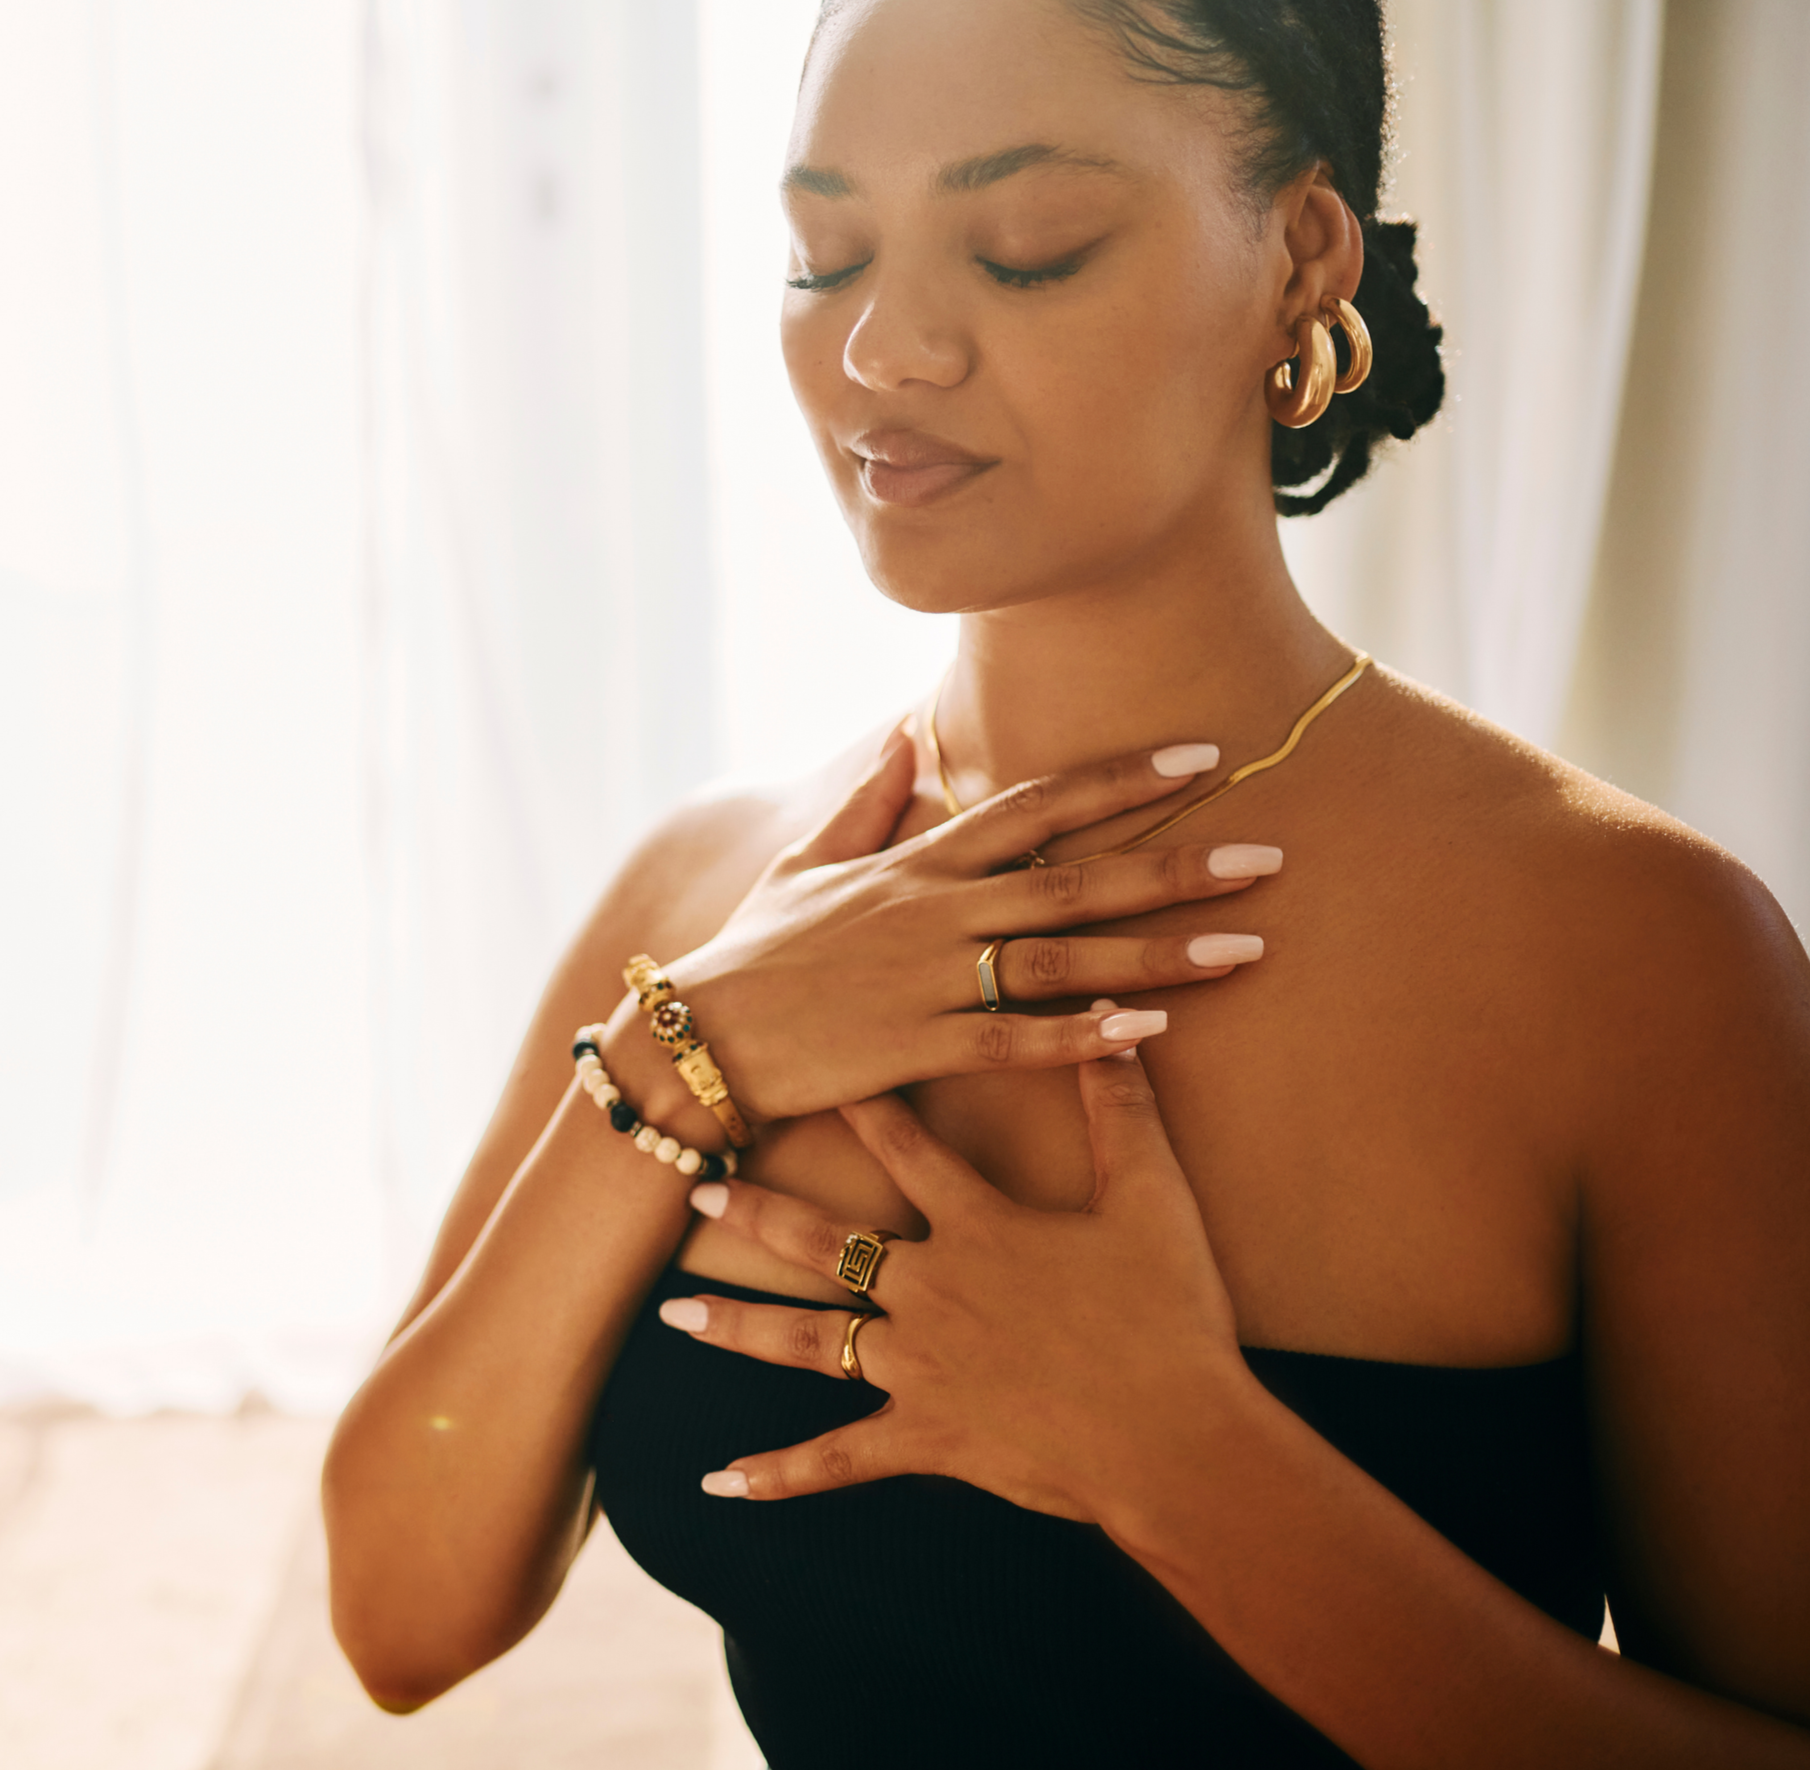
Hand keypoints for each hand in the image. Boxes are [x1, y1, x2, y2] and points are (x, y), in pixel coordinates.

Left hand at [659, 1048, 1251, 1527]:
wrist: (1178, 1439)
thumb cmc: (1171, 1316)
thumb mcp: (1152, 1198)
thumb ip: (1121, 1107)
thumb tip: (1108, 1019)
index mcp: (979, 1227)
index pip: (904, 1147)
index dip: (856, 1104)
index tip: (804, 1068)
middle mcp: (931, 1289)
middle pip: (824, 1241)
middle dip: (756, 1212)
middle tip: (696, 1192)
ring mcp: (919, 1368)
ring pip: (807, 1341)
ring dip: (737, 1327)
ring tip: (673, 1313)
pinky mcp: (926, 1439)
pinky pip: (837, 1460)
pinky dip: (779, 1475)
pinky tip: (722, 1483)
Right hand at [667, 728, 1284, 1122]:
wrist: (694, 1037)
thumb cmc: (756, 952)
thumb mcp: (806, 862)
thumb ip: (867, 800)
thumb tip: (906, 733)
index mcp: (919, 861)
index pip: (1037, 803)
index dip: (1122, 778)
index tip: (1202, 757)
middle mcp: (935, 909)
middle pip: (1075, 877)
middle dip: (1175, 863)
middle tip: (1268, 856)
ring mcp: (928, 977)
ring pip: (1064, 958)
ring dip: (1158, 952)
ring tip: (1246, 947)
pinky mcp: (915, 1047)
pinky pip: (1015, 1040)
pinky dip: (1084, 1037)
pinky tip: (1151, 1032)